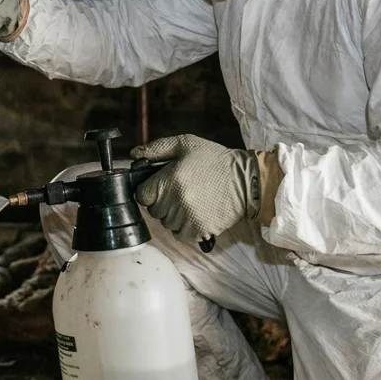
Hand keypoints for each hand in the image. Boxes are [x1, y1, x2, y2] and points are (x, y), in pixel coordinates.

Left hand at [131, 135, 260, 243]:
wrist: (246, 181)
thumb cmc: (215, 160)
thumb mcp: (185, 144)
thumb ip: (156, 148)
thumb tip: (134, 155)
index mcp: (169, 180)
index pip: (142, 195)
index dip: (150, 190)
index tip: (162, 185)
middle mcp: (176, 202)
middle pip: (154, 210)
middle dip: (163, 201)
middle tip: (181, 190)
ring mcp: (188, 219)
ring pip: (166, 223)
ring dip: (174, 215)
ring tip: (192, 200)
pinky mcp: (199, 232)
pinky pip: (180, 235)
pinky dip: (185, 227)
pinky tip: (197, 213)